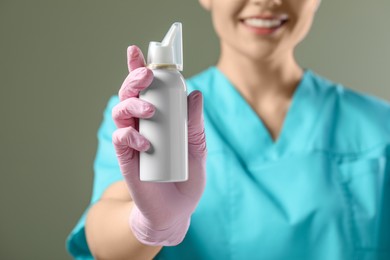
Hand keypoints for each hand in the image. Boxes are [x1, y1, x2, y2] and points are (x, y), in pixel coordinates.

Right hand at [111, 45, 206, 245]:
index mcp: (160, 119)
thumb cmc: (187, 179)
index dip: (140, 69)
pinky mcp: (127, 158)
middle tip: (146, 75)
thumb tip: (195, 94)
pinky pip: (121, 139)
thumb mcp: (197, 148)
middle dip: (135, 79)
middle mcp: (144, 125)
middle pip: (131, 94)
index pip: (148, 89)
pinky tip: (145, 143)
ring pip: (121, 111)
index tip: (137, 50)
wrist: (177, 211)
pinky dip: (131, 135)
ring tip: (149, 110)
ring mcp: (134, 141)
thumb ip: (194, 123)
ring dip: (132, 104)